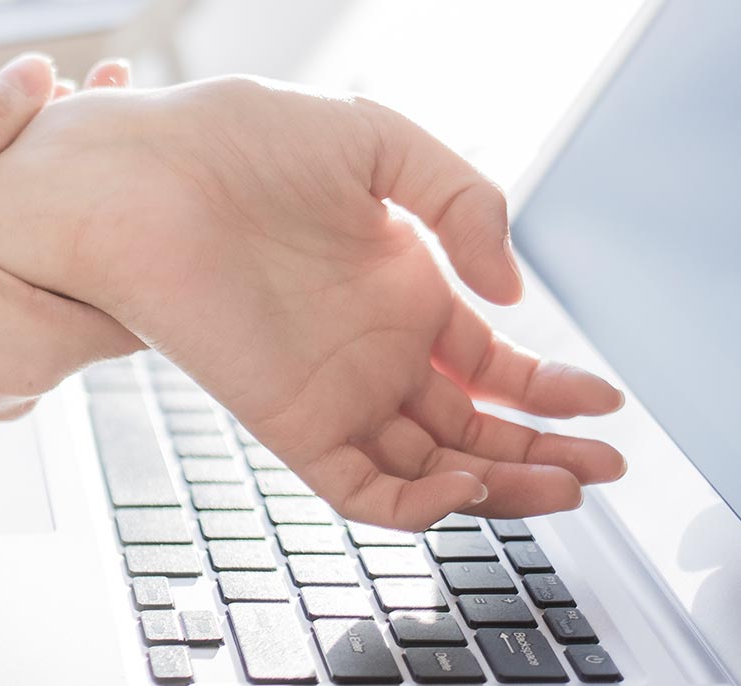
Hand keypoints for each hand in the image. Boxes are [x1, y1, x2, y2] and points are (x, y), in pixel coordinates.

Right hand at [0, 56, 141, 540]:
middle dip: (90, 202)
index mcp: (34, 348)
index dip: (148, 208)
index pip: (144, 291)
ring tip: (27, 150)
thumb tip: (40, 74)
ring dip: (36, 230)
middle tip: (88, 118)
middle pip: (89, 288)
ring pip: (34, 299)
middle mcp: (16, 384)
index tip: (138, 143)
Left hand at [0, 76, 626, 528]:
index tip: (606, 399)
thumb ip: (463, 203)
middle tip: (606, 464)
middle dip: (542, 450)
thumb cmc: (229, 140)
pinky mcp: (285, 418)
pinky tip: (468, 483)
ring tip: (567, 484)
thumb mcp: (377, 144)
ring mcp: (330, 388)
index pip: (488, 364)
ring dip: (500, 486)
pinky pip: (359, 487)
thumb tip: (511, 294)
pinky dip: (417, 502)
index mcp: (395, 288)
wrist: (135, 170)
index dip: (550, 388)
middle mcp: (366, 348)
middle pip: (471, 428)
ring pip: (429, 467)